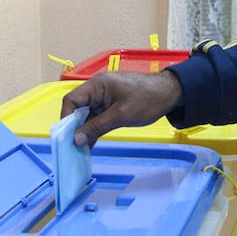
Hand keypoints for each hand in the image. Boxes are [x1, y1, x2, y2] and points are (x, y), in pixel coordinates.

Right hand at [61, 71, 182, 146]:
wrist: (171, 93)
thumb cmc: (148, 99)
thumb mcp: (121, 115)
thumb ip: (96, 127)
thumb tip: (76, 139)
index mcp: (97, 85)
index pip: (71, 100)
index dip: (66, 118)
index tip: (66, 137)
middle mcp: (97, 89)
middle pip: (76, 108)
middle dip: (73, 127)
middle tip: (71, 147)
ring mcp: (104, 97)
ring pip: (86, 115)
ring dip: (84, 131)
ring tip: (80, 150)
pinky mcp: (111, 104)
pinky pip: (96, 117)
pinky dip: (93, 129)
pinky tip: (90, 144)